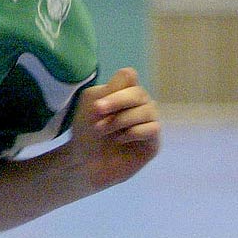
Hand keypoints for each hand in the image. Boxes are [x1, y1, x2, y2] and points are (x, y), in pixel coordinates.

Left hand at [65, 67, 161, 192]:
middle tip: (98, 114)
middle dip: (117, 102)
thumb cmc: (86, 134)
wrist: (84, 164)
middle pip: (139, 92)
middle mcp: (138, 105)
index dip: (117, 88)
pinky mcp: (153, 142)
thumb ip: (110, 89)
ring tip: (104, 131)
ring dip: (122, 119)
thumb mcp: (91, 105)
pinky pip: (153, 128)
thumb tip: (131, 73)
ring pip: (148, 109)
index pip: (130, 77)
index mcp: (122, 93)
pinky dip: (134, 132)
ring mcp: (147, 123)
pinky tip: (119, 140)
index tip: (98, 106)